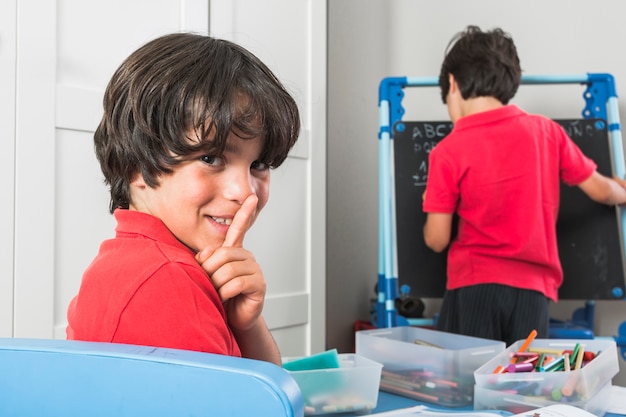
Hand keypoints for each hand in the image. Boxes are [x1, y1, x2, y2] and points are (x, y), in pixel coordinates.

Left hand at [195, 195, 265, 330]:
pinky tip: (226, 298)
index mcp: (234, 252)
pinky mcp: (259, 285)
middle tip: (209, 284)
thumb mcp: (206, 276)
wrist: (232, 320)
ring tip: (218, 293)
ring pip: (227, 270)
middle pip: (223, 254)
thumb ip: (204, 261)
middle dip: (210, 271)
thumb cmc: (218, 298)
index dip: (245, 213)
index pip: (240, 228)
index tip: (252, 198)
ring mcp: (254, 270)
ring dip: (217, 285)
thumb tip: (207, 253)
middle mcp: (247, 258)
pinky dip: (225, 293)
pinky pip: (235, 284)